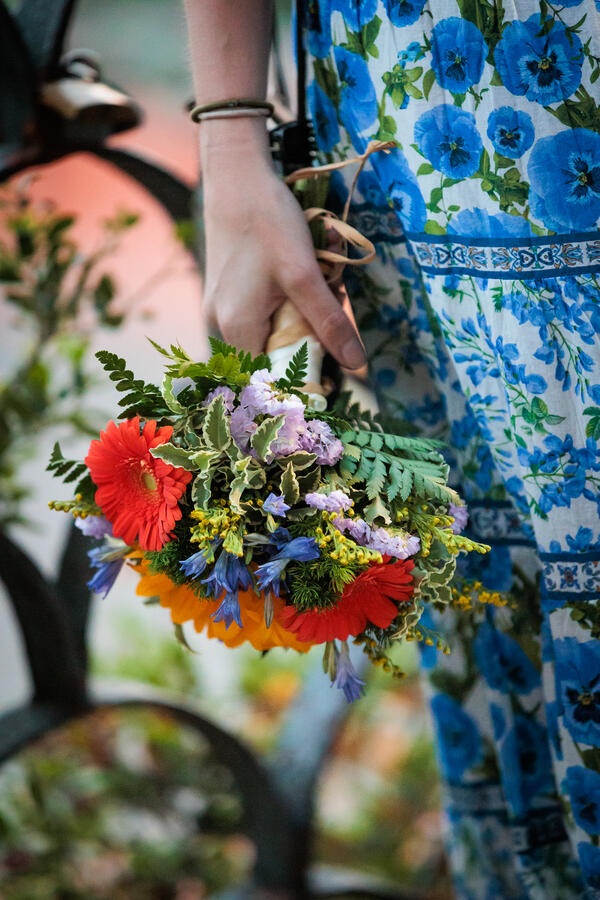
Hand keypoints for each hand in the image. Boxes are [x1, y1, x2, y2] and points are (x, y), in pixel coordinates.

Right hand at [199, 119, 365, 368]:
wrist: (236, 177)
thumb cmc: (267, 221)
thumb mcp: (305, 275)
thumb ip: (329, 322)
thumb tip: (356, 364)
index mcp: (236, 330)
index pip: (268, 383)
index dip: (300, 385)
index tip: (332, 378)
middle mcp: (220, 328)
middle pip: (268, 362)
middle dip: (304, 351)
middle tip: (333, 325)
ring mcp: (219, 312)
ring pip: (265, 340)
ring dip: (296, 330)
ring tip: (320, 298)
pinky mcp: (224, 297)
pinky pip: (257, 321)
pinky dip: (284, 314)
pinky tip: (299, 288)